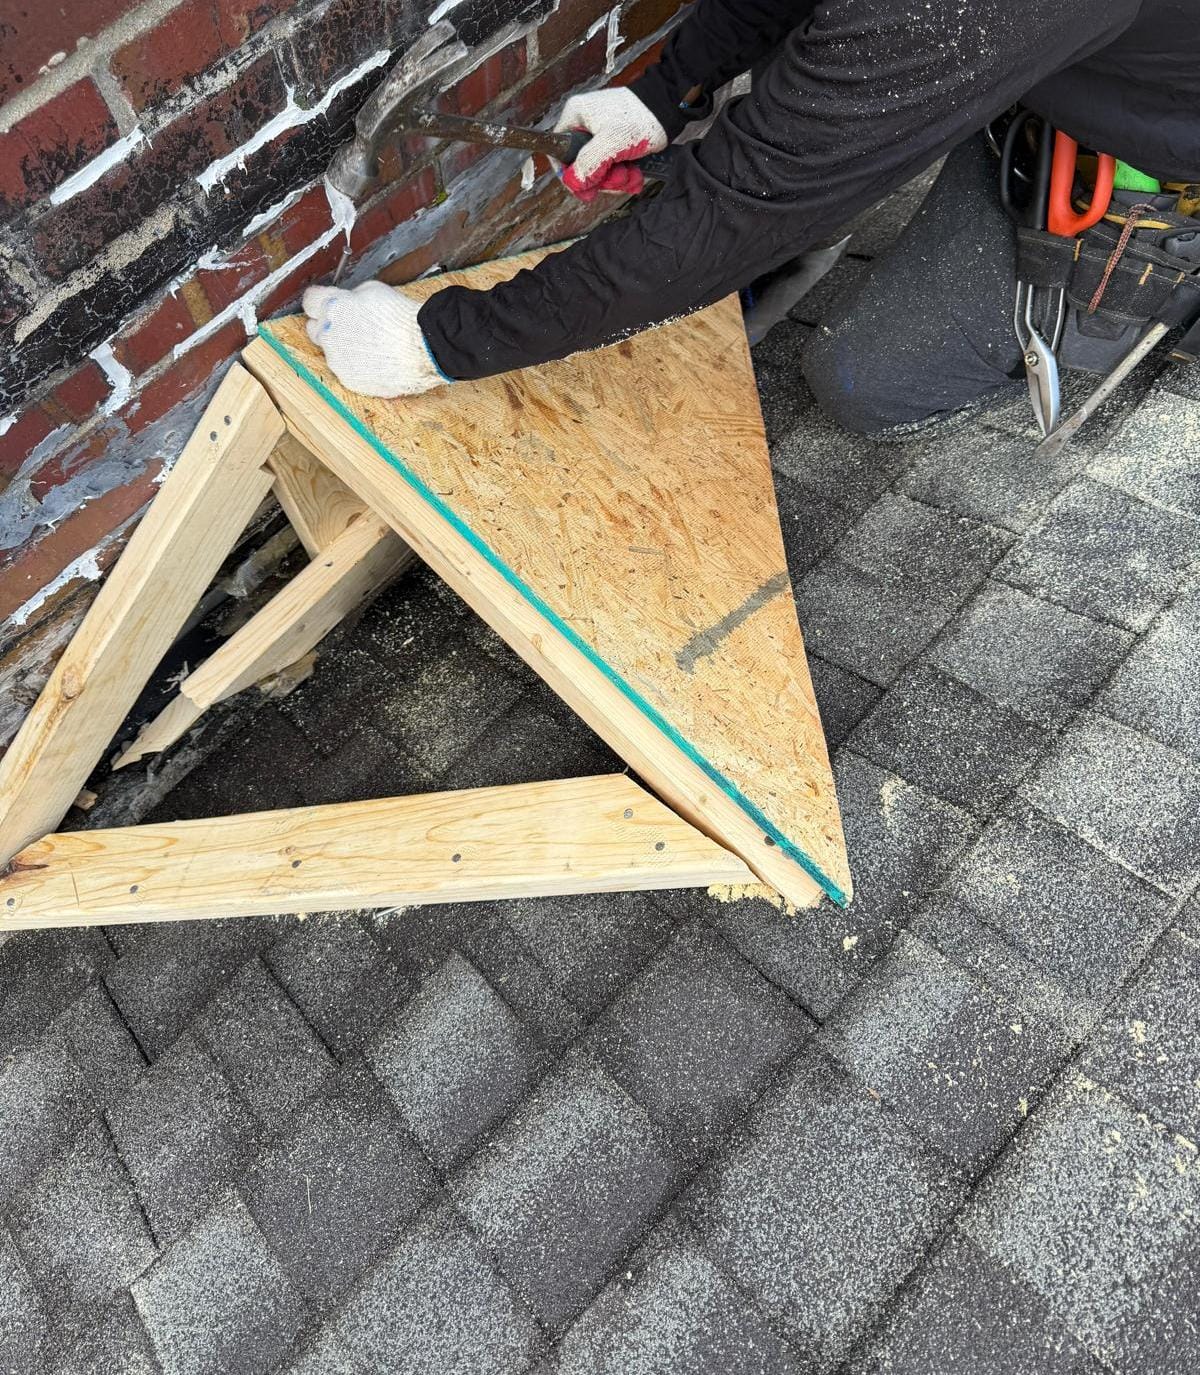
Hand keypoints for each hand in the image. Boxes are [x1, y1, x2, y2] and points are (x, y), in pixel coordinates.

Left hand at [301, 280, 447, 397]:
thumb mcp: (373, 290)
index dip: (319, 301)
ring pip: (331, 353)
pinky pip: (347, 371)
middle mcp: (328, 335)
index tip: (324, 303)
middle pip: (314, 329)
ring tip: (370, 346)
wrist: (424, 348)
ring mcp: (338, 361)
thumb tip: (346, 303)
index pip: (310, 301)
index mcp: (332, 307)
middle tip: (350, 325)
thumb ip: (350, 298)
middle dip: (327, 326)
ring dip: (343, 348)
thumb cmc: (402, 317)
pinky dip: (356, 366)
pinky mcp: (350, 381)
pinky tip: (375, 361)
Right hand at [553, 87, 667, 202]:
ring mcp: (601, 137)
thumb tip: (574, 182)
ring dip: (617, 180)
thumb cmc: (640, 118)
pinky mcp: (616, 145)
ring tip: (631, 174)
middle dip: (602, 179)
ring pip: (600, 172)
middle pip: (582, 167)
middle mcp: (585, 126)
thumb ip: (589, 163)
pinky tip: (635, 175)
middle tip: (618, 178)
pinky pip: (613, 169)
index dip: (569, 174)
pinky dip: (625, 177)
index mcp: (576, 116)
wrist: (667, 109)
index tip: (584, 189)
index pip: (558, 151)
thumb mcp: (611, 141)